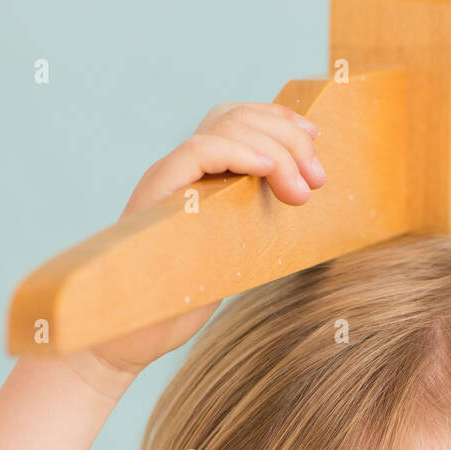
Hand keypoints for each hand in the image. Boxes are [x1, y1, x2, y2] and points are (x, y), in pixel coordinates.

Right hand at [66, 101, 324, 390]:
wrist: (133, 333)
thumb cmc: (180, 300)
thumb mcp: (235, 251)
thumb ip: (255, 219)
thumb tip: (301, 201)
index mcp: (200, 178)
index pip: (238, 121)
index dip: (280, 121)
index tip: (316, 142)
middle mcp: (182, 170)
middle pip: (237, 116)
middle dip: (287, 136)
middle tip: (317, 178)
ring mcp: (168, 178)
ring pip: (225, 126)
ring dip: (275, 150)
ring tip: (300, 189)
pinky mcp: (157, 193)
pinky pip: (199, 151)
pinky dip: (240, 152)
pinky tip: (268, 169)